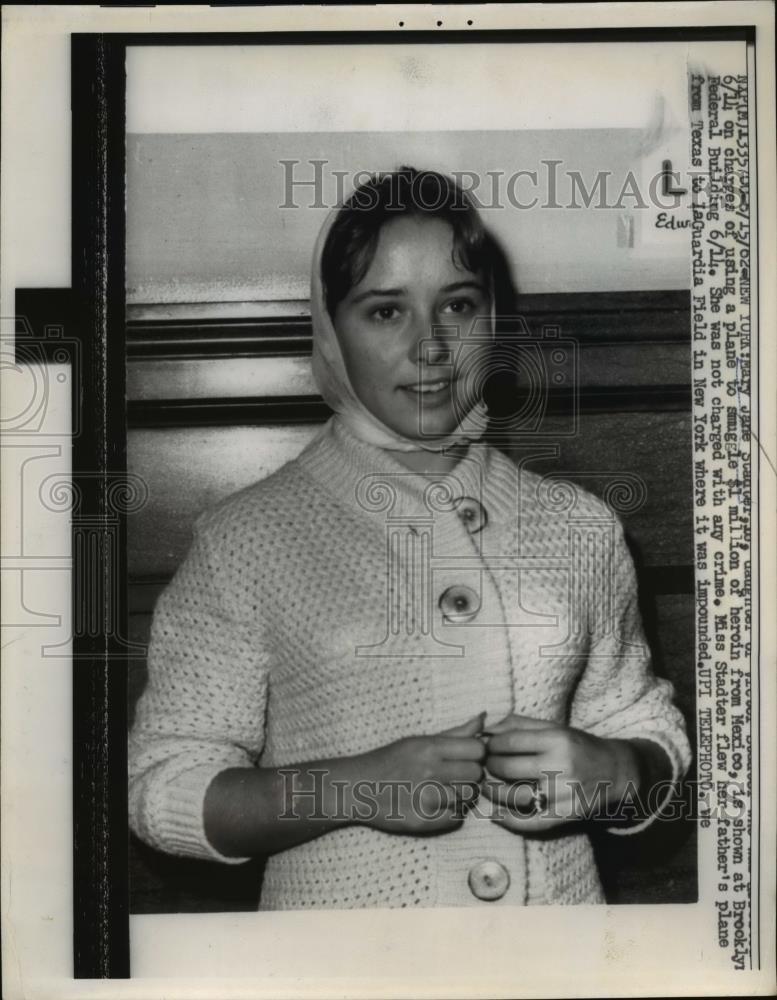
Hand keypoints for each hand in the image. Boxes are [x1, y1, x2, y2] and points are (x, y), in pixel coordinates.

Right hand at [350, 713, 486, 833]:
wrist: (357, 787)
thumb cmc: (391, 761)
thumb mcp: (418, 741)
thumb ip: (455, 733)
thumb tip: (484, 718)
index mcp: (428, 747)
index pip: (477, 749)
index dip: (477, 754)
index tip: (467, 758)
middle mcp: (428, 771)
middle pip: (476, 774)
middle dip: (472, 776)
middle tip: (458, 777)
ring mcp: (425, 798)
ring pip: (468, 797)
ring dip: (463, 796)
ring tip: (448, 791)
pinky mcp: (422, 821)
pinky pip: (456, 818)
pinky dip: (453, 814)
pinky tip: (439, 806)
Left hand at [481, 714, 640, 832]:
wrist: (616, 770)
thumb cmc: (578, 745)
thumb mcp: (553, 728)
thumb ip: (519, 724)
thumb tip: (484, 727)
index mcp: (557, 738)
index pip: (510, 741)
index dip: (491, 745)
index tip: (485, 747)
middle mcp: (562, 764)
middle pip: (509, 768)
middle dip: (489, 767)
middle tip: (484, 766)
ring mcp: (565, 792)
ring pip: (517, 795)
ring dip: (494, 793)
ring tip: (486, 787)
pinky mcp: (569, 814)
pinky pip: (533, 822)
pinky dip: (510, 821)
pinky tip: (495, 814)